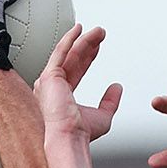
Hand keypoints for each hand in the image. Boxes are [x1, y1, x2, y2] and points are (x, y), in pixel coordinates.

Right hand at [34, 24, 118, 144]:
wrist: (70, 138)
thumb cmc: (81, 133)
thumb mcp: (103, 116)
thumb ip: (109, 101)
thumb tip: (117, 87)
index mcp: (62, 94)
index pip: (77, 69)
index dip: (89, 56)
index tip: (98, 47)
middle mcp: (53, 86)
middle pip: (74, 58)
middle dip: (88, 44)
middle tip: (100, 34)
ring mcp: (49, 80)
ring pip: (69, 53)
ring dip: (83, 40)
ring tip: (97, 31)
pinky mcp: (49, 76)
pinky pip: (60, 52)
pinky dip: (69, 40)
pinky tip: (78, 29)